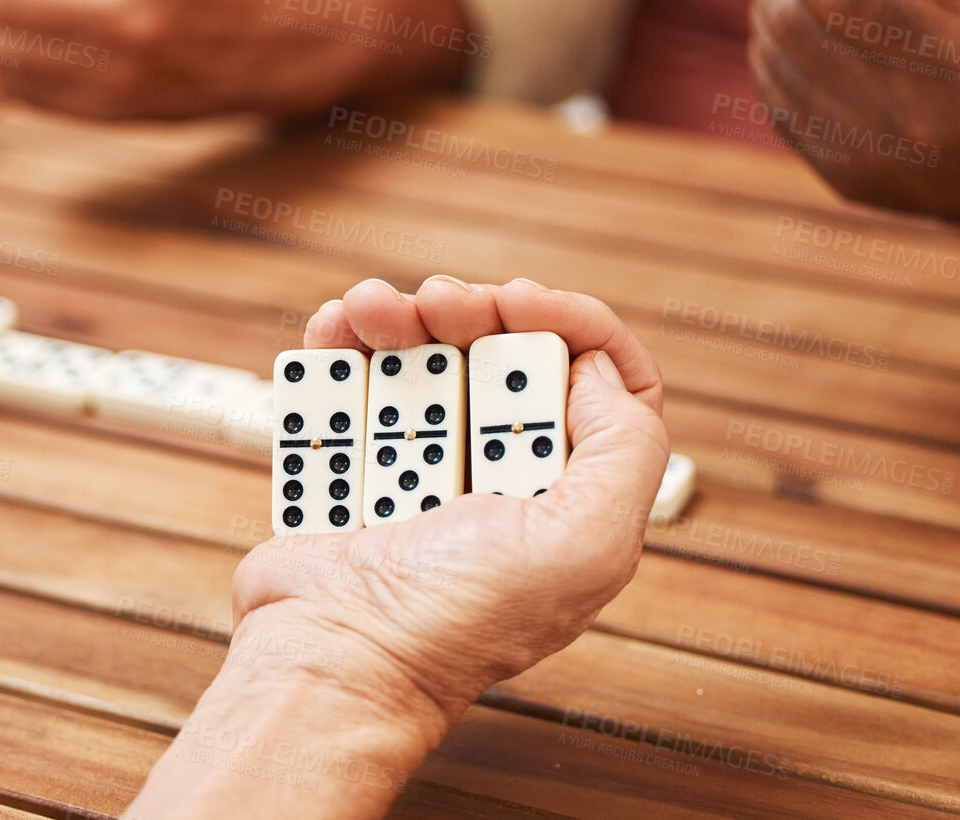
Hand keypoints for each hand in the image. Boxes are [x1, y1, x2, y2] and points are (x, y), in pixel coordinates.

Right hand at [245, 276, 668, 721]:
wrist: (334, 656)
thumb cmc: (455, 622)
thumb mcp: (585, 545)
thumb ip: (626, 450)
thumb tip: (597, 369)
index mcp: (567, 493)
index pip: (597, 380)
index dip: (567, 323)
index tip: (518, 302)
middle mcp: (499, 476)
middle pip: (503, 354)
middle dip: (472, 310)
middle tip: (439, 304)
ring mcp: (419, 466)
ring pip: (423, 356)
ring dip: (396, 315)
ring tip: (369, 308)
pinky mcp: (351, 462)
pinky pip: (351, 383)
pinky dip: (342, 344)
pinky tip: (335, 327)